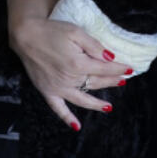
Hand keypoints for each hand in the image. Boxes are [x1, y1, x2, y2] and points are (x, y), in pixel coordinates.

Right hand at [9, 17, 129, 129]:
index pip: (105, 69)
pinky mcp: (47, 91)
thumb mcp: (76, 32)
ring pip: (82, 99)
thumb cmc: (52, 31)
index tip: (130, 69)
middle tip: (123, 81)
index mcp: (78, 64)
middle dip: (112, 81)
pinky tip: (76, 126)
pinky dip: (67, 118)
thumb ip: (94, 46)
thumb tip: (111, 57)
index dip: (119, 68)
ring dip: (97, 104)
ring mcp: (58, 87)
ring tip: (109, 107)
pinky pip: (58, 108)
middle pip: (96, 82)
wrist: (26, 35)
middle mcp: (69, 79)